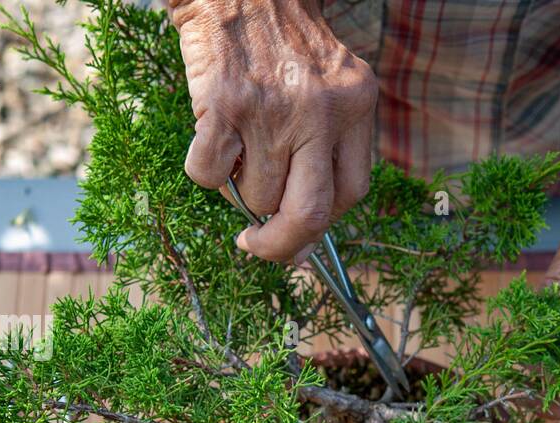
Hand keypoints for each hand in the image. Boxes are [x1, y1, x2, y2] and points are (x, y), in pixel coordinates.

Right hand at [169, 0, 377, 262]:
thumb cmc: (279, 40)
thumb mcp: (328, 84)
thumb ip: (326, 147)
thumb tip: (301, 240)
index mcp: (355, 105)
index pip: (352, 192)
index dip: (323, 225)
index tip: (298, 237)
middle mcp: (321, 111)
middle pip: (310, 213)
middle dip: (281, 245)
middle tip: (256, 245)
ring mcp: (273, 109)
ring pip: (256, 196)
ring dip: (238, 190)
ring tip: (235, 151)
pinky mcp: (224, 105)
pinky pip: (210, 175)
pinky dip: (204, 171)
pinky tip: (209, 139)